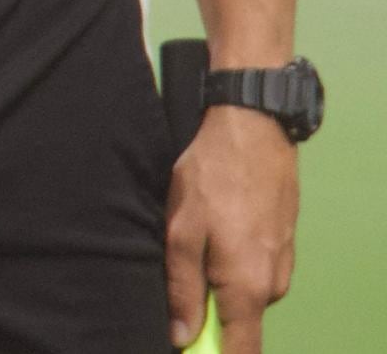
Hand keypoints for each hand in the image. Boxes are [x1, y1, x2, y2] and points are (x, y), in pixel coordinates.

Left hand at [168, 106, 296, 352]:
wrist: (252, 129)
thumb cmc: (210, 178)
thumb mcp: (181, 231)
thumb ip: (183, 288)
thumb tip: (182, 336)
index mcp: (248, 287)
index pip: (241, 348)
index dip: (213, 353)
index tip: (187, 345)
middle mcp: (273, 283)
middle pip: (239, 320)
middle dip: (209, 310)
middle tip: (178, 276)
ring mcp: (283, 263)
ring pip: (245, 292)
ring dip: (219, 280)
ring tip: (194, 242)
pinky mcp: (283, 243)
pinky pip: (255, 269)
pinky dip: (233, 261)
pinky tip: (215, 230)